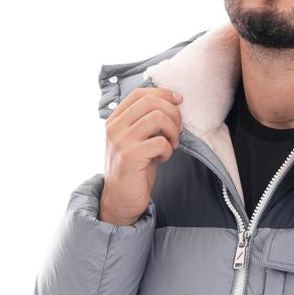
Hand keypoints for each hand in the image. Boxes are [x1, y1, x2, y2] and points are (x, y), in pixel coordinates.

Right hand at [100, 84, 182, 224]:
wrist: (120, 201)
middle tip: (178, 130)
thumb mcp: (136, 141)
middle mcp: (115, 127)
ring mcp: (121, 141)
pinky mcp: (131, 156)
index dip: (162, 93)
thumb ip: (145, 122)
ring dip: (173, 130)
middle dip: (173, 113)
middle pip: (150, 102)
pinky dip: (168, 149)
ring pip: (157, 117)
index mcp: (115, 120)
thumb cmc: (134, 171)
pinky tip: (163, 158)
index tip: (178, 101)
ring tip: (172, 144)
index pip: (140, 94)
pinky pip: (159, 141)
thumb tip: (171, 103)